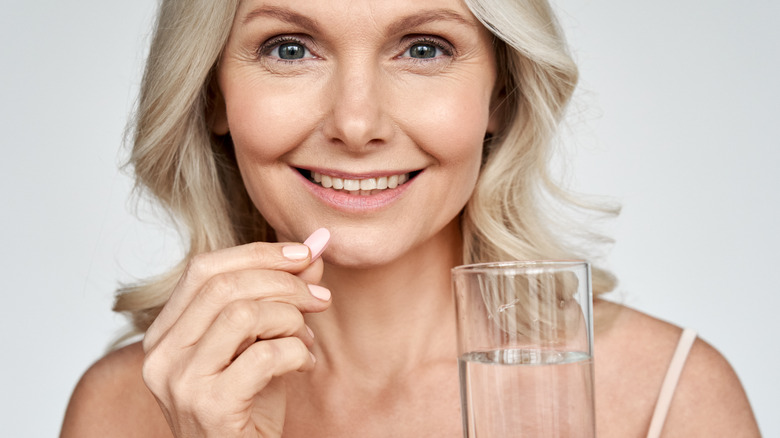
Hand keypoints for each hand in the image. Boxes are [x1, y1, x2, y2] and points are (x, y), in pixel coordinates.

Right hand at [141, 229, 330, 437]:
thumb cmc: (247, 408)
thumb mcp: (260, 343)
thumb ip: (278, 297)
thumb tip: (313, 250)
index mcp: (165, 334)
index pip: (203, 269)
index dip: (257, 253)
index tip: (303, 253)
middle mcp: (161, 356)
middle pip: (224, 285)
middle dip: (283, 282)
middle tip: (320, 298)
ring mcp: (181, 383)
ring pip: (243, 314)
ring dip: (291, 319)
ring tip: (306, 339)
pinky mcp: (211, 407)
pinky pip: (265, 356)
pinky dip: (297, 353)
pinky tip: (304, 366)